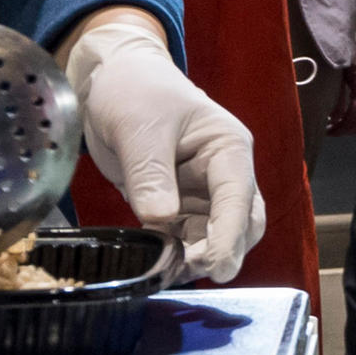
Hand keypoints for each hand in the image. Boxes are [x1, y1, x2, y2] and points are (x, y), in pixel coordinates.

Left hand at [59, 8, 261, 281]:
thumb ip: (150, 173)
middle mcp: (223, 174)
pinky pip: (185, 237)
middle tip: (187, 271)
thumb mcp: (139, 127)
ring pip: (215, 236)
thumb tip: (160, 219)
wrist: (113, 81)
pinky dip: (176, 253)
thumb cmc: (135, 91)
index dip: (229, 234)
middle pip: (241, 223)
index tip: (215, 266)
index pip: (238, 197)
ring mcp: (202, 192)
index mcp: (228, 148)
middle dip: (221, 251)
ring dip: (197, 257)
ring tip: (168, 273)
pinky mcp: (177, 205)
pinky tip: (158, 265)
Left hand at [323, 42, 355, 138]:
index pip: (354, 118)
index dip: (341, 129)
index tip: (328, 131)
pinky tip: (353, 114)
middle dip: (349, 131)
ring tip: (342, 125)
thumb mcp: (340, 71)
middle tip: (334, 130)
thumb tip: (332, 116)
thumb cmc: (353, 47)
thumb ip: (337, 95)